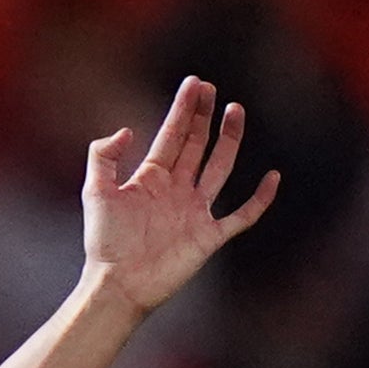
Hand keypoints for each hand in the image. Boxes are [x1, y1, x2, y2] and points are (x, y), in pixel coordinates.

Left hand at [82, 76, 280, 315]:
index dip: (184, 109)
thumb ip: (103, 156)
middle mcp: (176, 190)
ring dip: (229, 140)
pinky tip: (272, 177)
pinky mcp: (209, 236)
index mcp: (150, 179)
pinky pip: (241, 215)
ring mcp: (195, 212)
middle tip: (211, 88)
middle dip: (204, 116)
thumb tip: (129, 129)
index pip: (173, 135)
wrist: (117, 284)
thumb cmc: (104, 242)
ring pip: (220, 168)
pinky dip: (259, 199)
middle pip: (197, 145)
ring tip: (236, 110)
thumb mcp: (95, 192)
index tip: (195, 83)